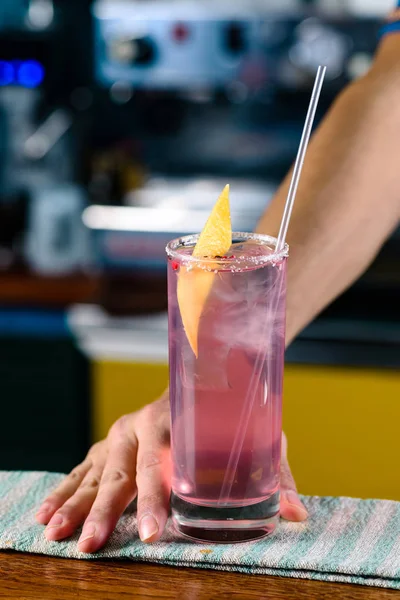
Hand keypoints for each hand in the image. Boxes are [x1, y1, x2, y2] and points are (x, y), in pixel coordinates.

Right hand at [36, 395, 306, 552]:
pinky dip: (64, 490)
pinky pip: (82, 468)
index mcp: (172, 419)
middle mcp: (139, 424)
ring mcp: (120, 433)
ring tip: (54, 534)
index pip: (161, 462)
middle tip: (91, 545)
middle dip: (104, 511)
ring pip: (93, 471)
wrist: (206, 371)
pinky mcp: (109, 443)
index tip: (154, 532)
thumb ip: (275, 475)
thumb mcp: (258, 438)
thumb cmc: (230, 411)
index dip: (156, 498)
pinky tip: (46, 515)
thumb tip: (296, 516)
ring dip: (74, 503)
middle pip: (118, 471)